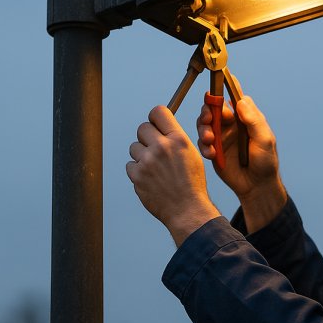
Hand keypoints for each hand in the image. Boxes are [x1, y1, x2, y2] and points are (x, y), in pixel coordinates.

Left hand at [127, 106, 219, 245]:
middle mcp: (162, 147)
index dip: (155, 117)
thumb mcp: (191, 154)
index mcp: (178, 139)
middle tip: (154, 149)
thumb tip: (159, 127)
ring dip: (141, 156)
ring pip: (134, 147)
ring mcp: (148, 161)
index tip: (155, 124)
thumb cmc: (191, 183)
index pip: (158, 112)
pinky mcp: (137, 175)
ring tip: (155, 169)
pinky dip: (137, 172)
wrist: (188, 210)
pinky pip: (130, 165)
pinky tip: (151, 180)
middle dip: (146, 137)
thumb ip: (175, 139)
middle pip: (142, 128)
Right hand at [197, 94, 285, 231]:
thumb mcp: (265, 140)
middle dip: (207, 111)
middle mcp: (231, 124)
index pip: (233, 98)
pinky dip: (204, 146)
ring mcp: (221, 137)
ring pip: (204, 124)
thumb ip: (254, 120)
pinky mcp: (213, 150)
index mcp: (245, 118)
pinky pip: (202, 143)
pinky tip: (212, 154)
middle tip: (208, 119)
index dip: (223, 88)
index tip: (215, 84)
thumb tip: (241, 101)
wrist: (257, 186)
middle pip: (213, 109)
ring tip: (209, 139)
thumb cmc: (265, 162)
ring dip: (203, 129)